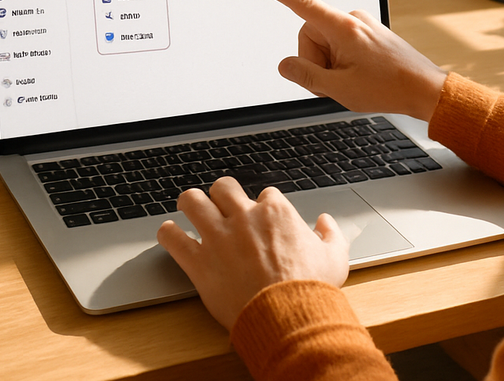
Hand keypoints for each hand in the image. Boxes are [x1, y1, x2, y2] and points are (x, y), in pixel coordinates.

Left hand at [157, 177, 348, 329]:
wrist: (288, 316)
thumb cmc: (311, 288)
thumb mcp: (335, 257)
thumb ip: (331, 234)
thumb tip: (325, 222)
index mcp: (275, 212)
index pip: (263, 194)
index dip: (261, 206)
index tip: (260, 219)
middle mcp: (243, 217)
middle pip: (222, 187)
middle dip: (220, 194)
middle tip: (220, 206)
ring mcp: (218, 237)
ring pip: (192, 201)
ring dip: (190, 204)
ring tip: (189, 210)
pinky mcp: (198, 261)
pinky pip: (172, 238)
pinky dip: (168, 234)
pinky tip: (171, 235)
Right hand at [259, 0, 446, 119]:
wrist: (425, 89)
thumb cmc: (388, 87)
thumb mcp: (339, 88)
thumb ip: (306, 76)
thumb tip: (285, 66)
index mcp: (344, 28)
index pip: (304, 5)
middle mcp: (354, 19)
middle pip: (311, 34)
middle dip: (314, 60)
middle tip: (333, 83)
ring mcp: (363, 24)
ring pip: (326, 41)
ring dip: (329, 63)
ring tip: (351, 82)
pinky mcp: (369, 32)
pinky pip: (341, 43)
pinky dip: (341, 61)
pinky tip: (359, 77)